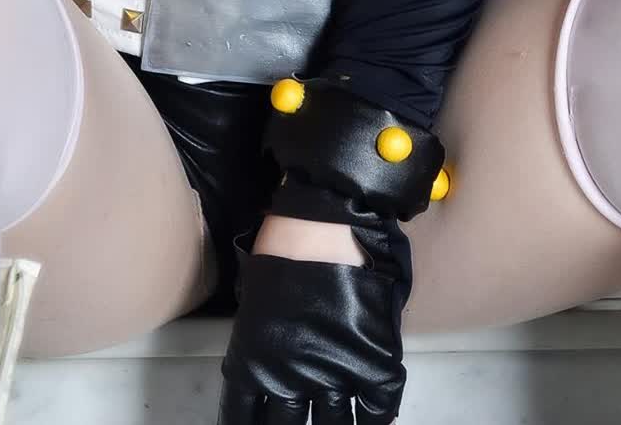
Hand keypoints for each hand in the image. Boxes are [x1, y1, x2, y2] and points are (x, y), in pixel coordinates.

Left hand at [217, 204, 412, 423]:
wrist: (326, 216)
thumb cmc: (285, 241)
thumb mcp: (258, 295)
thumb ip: (262, 337)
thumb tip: (270, 357)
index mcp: (255, 360)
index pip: (243, 414)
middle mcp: (292, 376)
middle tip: (299, 424)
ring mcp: (335, 371)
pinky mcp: (372, 360)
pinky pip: (377, 409)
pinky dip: (376, 420)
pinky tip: (372, 420)